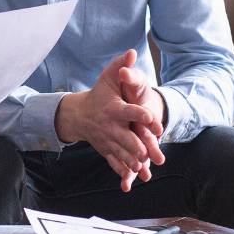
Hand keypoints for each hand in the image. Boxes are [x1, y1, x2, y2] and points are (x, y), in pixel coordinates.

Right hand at [54, 49, 164, 191]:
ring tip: (144, 168)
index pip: (130, 111)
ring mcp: (108, 140)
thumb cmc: (99, 94)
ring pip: (121, 154)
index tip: (155, 122)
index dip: (143, 115)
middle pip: (126, 138)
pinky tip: (131, 180)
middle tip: (148, 153)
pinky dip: (122, 172)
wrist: (79, 115)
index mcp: (114, 108)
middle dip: (137, 146)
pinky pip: (114, 163)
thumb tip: (132, 52)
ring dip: (132, 162)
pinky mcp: (106, 150)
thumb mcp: (108, 78)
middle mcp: (110, 126)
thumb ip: (121, 66)